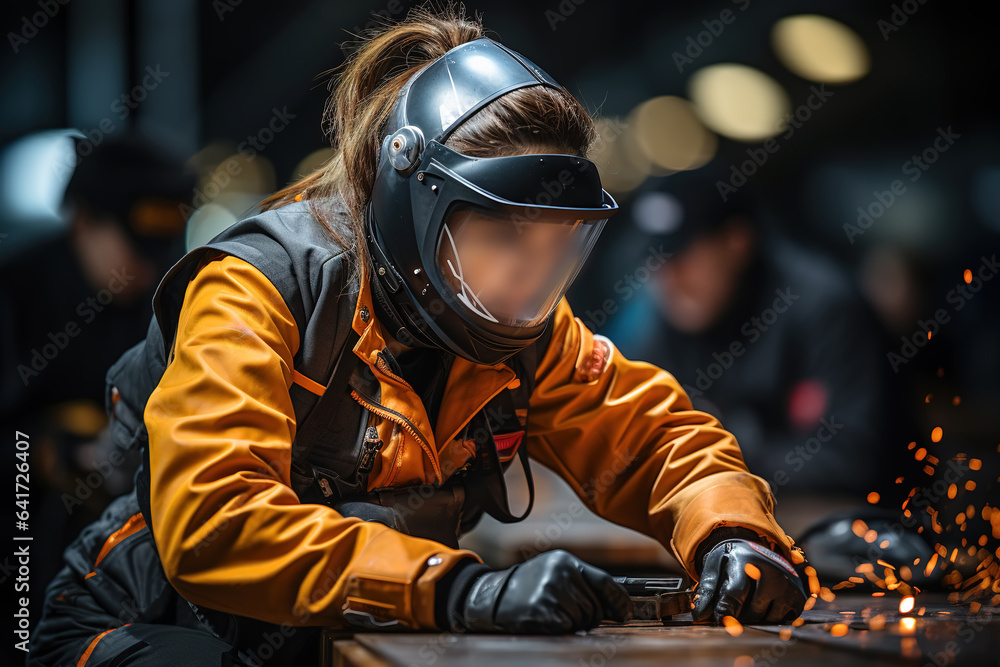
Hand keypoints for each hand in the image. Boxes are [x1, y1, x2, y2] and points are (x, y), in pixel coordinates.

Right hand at [450, 549, 632, 632]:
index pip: (605, 582)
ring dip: (572, 623)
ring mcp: (552, 590)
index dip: (620, 601)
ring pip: (583, 619)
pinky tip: (544, 620)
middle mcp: (562, 572)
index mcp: (566, 561)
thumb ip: (580, 584)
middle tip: (563, 612)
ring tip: (550, 614)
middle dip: (586, 616)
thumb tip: (616, 606)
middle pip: (595, 606)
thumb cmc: (523, 589)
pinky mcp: (543, 609)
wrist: (488, 596)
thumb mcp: (552, 574)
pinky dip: (559, 629)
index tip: (627, 614)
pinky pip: (567, 627)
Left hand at [692, 538, 805, 623]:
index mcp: (745, 562)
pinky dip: (772, 619)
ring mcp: (786, 583)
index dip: (726, 612)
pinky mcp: (797, 594)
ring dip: (755, 618)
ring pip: (769, 618)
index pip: (735, 594)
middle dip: (739, 616)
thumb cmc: (731, 558)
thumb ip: (705, 590)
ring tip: (748, 604)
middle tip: (734, 608)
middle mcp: (770, 571)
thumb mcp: (713, 567)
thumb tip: (698, 614)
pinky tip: (763, 607)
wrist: (754, 545)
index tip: (722, 622)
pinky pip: (785, 619)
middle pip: (752, 611)